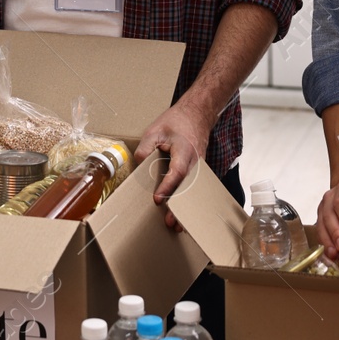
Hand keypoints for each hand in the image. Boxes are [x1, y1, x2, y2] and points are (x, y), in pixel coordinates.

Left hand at [134, 101, 213, 229]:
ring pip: (192, 191)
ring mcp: (199, 167)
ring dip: (186, 208)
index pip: (177, 172)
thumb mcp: (155, 129)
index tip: (158, 198)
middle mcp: (195, 162)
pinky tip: (182, 213)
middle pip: (188, 188)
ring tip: (178, 225)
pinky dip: (188, 200)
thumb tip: (138, 162)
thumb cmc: (177, 121)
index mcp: (185, 151)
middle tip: (171, 223)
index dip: (168, 187)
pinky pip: (193, 187)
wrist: (197, 114)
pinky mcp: (198, 170)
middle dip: (180, 207)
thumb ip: (145, 146)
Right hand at [317, 179, 338, 257]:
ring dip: (328, 240)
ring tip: (335, 254)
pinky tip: (330, 255)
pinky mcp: (320, 221)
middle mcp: (330, 198)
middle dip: (335, 232)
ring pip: (321, 225)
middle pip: (329, 215)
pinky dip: (325, 245)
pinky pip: (320, 233)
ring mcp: (323, 210)